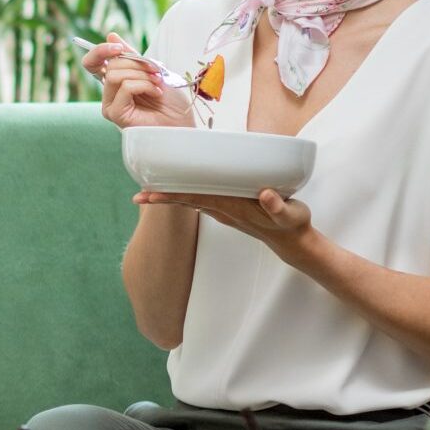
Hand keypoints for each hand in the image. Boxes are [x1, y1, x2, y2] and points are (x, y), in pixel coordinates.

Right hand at [89, 34, 189, 130]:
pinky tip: (156, 93)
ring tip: (158, 83)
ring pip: (116, 75)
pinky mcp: (116, 114)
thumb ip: (132, 56)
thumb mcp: (151, 71)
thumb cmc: (170, 103)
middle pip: (111, 65)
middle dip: (137, 63)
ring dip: (142, 75)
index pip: (93, 63)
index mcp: (115, 83)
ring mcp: (110, 105)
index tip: (118, 46)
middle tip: (156, 71)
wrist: (182, 124)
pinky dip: (143, 85)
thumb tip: (111, 36)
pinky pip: (124, 87)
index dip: (100, 51)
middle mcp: (109, 94)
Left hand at [134, 188, 316, 263]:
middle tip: (137, 195)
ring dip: (172, 196)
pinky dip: (187, 194)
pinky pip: (203, 199)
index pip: (196, 199)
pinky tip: (179, 187)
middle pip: (186, 201)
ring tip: (150, 191)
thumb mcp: (290, 214)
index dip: (173, 196)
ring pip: (192, 201)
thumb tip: (265, 195)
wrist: (292, 241)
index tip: (151, 195)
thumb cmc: (291, 225)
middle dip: (163, 198)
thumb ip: (278, 206)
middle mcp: (223, 209)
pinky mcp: (230, 208)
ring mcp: (225, 210)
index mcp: (231, 207)